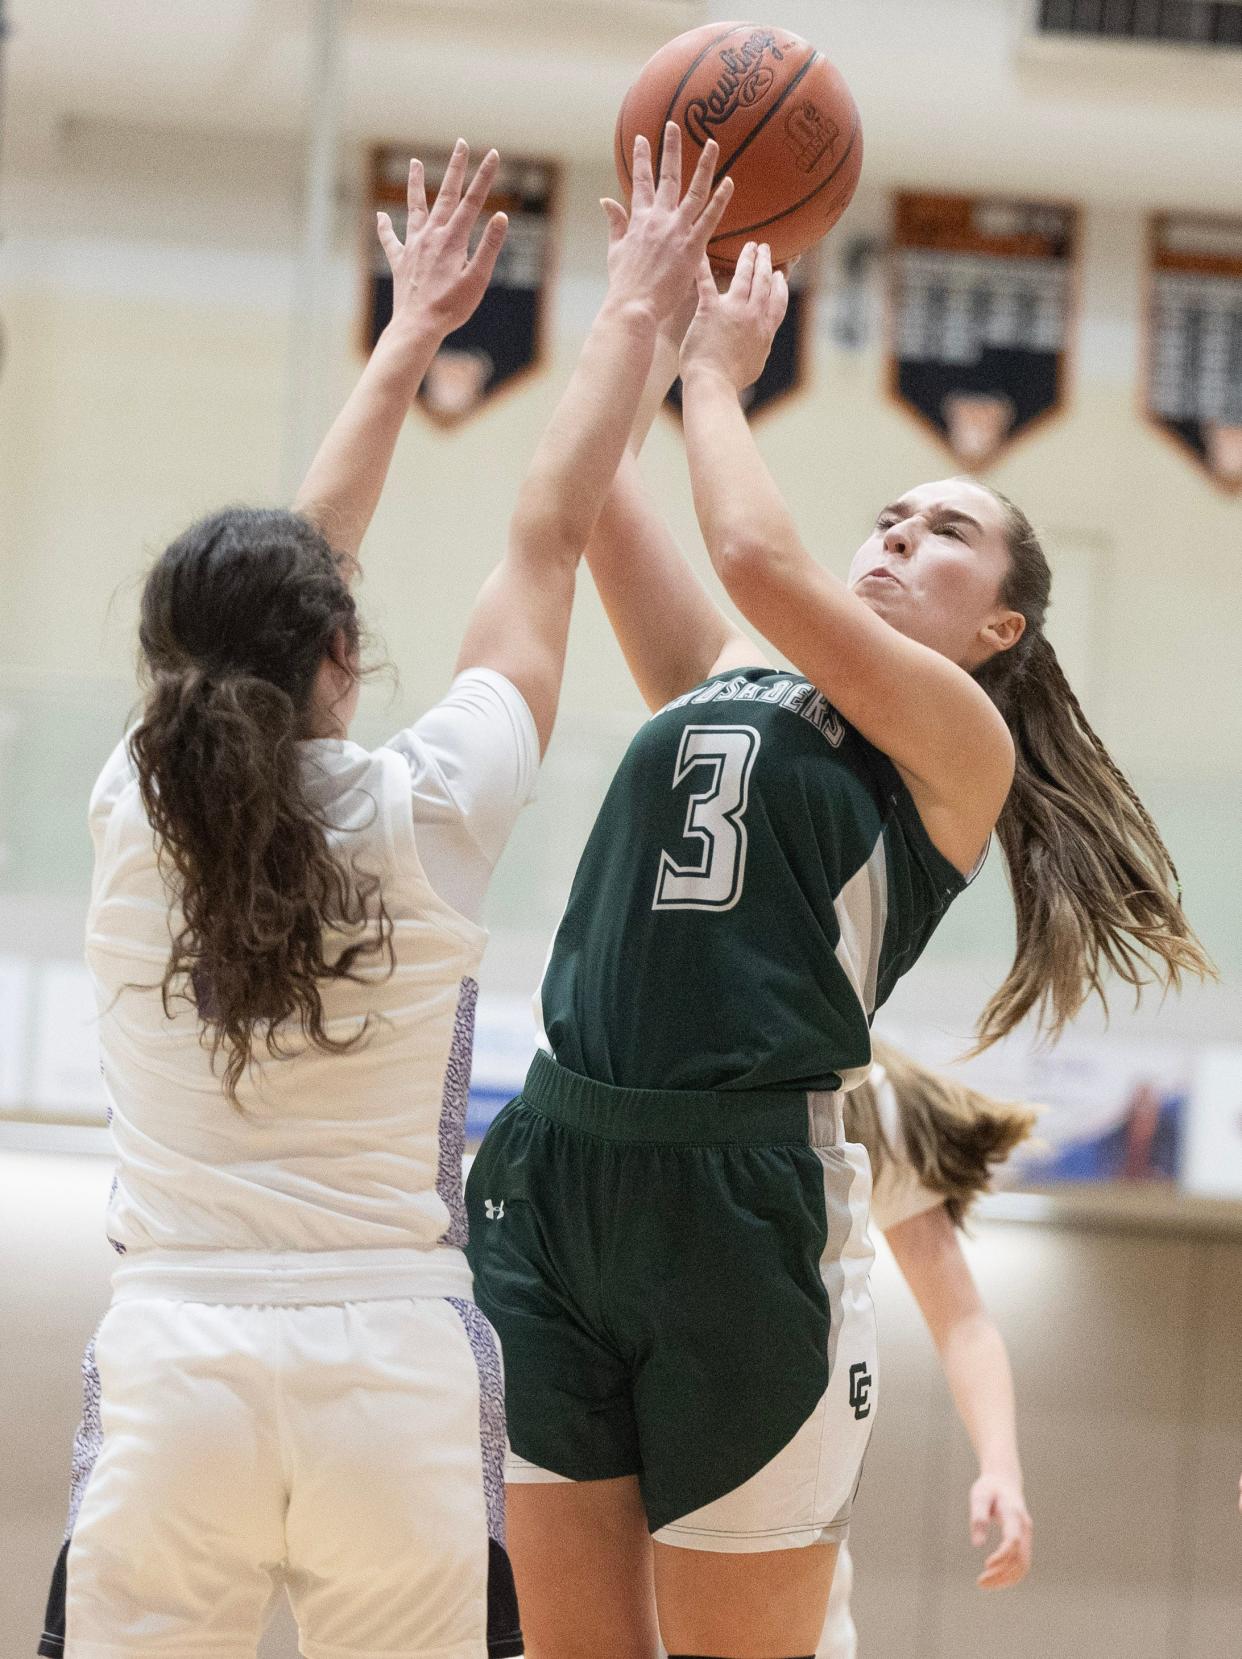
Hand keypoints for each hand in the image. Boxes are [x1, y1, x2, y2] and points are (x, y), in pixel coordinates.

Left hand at [376, 140, 508, 342]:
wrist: (417, 326)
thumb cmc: (451, 308)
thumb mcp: (478, 279)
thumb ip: (489, 246)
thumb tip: (502, 216)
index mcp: (453, 239)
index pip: (473, 201)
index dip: (485, 177)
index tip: (494, 155)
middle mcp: (431, 235)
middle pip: (446, 195)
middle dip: (456, 168)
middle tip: (461, 143)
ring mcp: (413, 246)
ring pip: (414, 207)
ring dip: (416, 184)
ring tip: (415, 162)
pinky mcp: (400, 261)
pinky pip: (391, 240)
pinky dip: (386, 227)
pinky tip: (382, 216)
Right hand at [600, 124, 733, 323]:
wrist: (633, 305)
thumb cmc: (624, 284)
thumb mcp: (615, 250)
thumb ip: (615, 223)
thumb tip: (605, 200)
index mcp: (639, 219)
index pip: (640, 182)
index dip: (642, 158)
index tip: (643, 138)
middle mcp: (657, 218)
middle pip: (667, 176)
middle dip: (670, 148)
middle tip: (674, 124)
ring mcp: (675, 230)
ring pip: (693, 191)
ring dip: (704, 165)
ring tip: (712, 143)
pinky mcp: (691, 246)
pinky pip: (709, 218)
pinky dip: (719, 199)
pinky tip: (729, 182)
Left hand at [680, 241, 788, 390]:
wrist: (713, 384)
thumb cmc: (731, 380)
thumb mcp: (755, 363)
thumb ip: (760, 346)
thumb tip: (762, 343)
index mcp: (765, 330)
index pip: (778, 300)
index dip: (780, 284)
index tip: (781, 273)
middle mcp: (753, 316)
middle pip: (763, 282)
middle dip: (766, 262)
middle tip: (765, 249)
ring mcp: (733, 310)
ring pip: (744, 276)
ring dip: (748, 258)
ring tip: (750, 246)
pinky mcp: (710, 310)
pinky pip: (707, 281)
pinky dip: (704, 265)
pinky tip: (702, 251)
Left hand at [970, 1472, 1032, 1588]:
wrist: (1005, 1481)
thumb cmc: (989, 1488)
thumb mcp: (979, 1495)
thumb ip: (979, 1517)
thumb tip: (977, 1544)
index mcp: (1014, 1513)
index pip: (1012, 1540)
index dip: (1002, 1556)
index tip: (986, 1566)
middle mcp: (1024, 1527)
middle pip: (1020, 1558)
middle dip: (1002, 1574)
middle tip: (980, 1583)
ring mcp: (1027, 1536)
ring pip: (1023, 1565)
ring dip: (1006, 1578)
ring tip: (985, 1585)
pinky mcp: (1024, 1542)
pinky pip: (1022, 1563)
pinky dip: (1011, 1575)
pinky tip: (995, 1579)